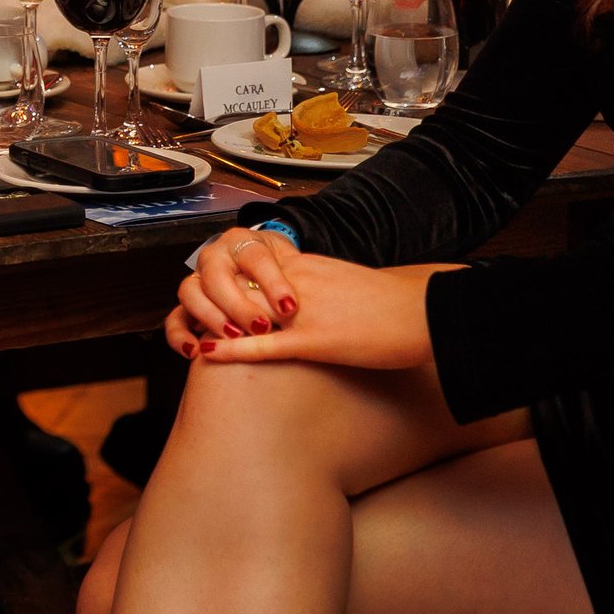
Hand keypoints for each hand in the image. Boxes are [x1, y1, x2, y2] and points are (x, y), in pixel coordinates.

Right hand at [165, 226, 300, 350]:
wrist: (270, 273)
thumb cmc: (287, 274)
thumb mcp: (295, 267)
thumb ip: (298, 279)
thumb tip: (304, 303)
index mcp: (243, 242)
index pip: (255, 257)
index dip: (271, 282)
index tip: (289, 307)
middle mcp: (215, 257)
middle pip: (216, 275)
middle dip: (237, 303)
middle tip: (260, 326)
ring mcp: (198, 279)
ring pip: (190, 292)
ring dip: (210, 316)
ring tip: (234, 338)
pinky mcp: (190, 305)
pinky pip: (175, 318)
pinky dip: (180, 336)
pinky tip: (196, 352)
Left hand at [168, 252, 454, 372]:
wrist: (428, 312)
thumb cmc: (388, 303)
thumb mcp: (337, 281)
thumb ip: (305, 283)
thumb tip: (282, 297)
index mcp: (301, 265)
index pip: (241, 262)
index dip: (213, 276)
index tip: (197, 291)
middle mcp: (295, 281)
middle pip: (229, 279)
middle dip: (202, 297)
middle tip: (187, 317)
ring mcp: (303, 311)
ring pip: (239, 308)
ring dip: (208, 320)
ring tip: (185, 337)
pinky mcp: (316, 340)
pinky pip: (264, 344)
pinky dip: (232, 347)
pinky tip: (207, 351)